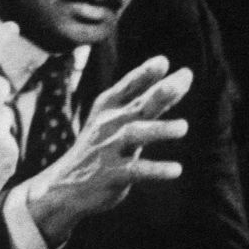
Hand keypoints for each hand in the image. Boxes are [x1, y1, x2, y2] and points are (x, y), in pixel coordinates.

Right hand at [23, 56, 191, 244]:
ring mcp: (109, 149)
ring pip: (135, 135)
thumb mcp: (118, 120)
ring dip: (159, 129)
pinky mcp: (112, 175)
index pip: (128, 87)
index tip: (163, 62)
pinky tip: (176, 170)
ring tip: (183, 127)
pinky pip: (136, 170)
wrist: (65, 186)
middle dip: (158, 94)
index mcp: (108, 108)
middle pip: (137, 106)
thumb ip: (150, 102)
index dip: (144, 74)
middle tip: (179, 82)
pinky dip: (156, 170)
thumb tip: (181, 79)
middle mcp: (109, 125)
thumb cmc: (100, 148)